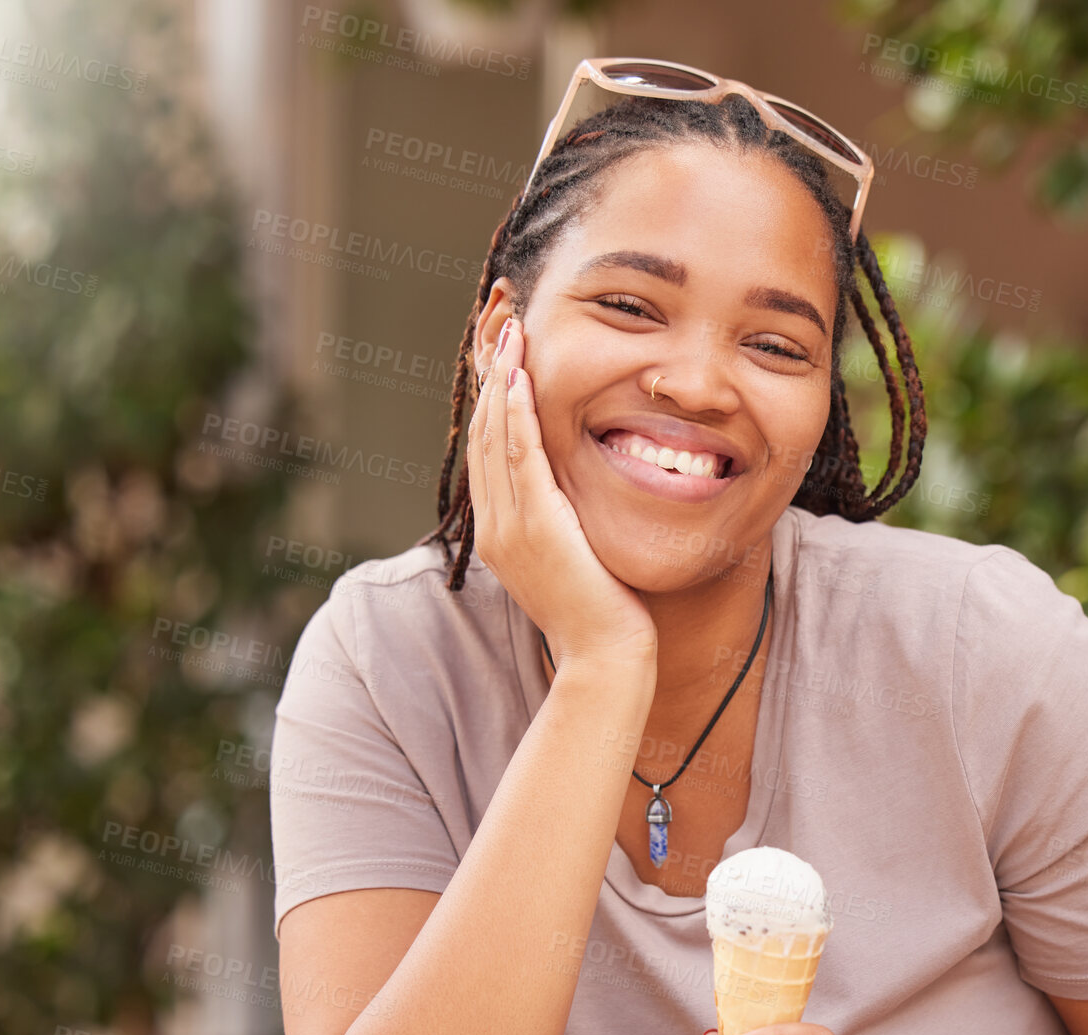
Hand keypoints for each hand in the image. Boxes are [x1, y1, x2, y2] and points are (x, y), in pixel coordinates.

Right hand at [467, 317, 657, 670]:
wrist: (605, 655)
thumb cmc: (602, 612)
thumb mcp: (574, 557)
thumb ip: (564, 522)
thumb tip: (573, 494)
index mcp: (500, 533)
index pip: (487, 450)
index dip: (492, 399)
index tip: (502, 355)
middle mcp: (495, 527)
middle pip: (482, 433)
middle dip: (490, 377)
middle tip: (499, 325)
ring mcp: (509, 526)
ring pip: (494, 436)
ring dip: (501, 380)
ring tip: (508, 332)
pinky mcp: (535, 526)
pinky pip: (520, 456)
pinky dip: (518, 413)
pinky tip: (523, 377)